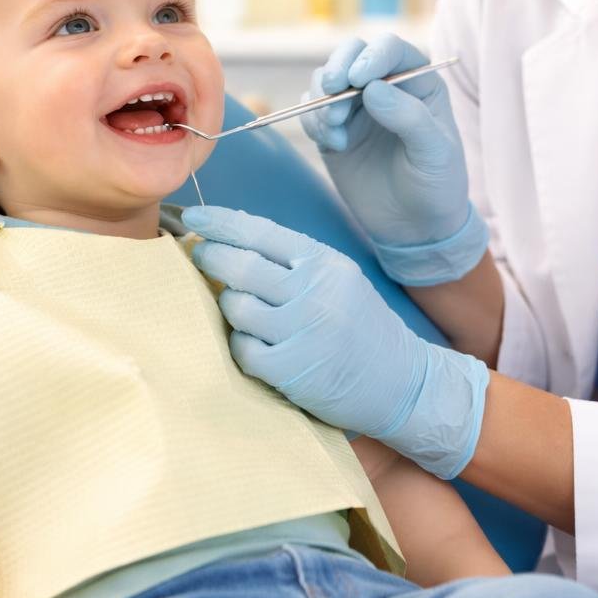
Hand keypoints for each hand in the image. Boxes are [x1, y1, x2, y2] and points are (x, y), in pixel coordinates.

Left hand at [184, 205, 488, 479]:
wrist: (402, 382)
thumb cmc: (361, 327)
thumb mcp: (339, 280)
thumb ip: (294, 262)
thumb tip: (233, 240)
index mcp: (325, 264)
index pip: (261, 232)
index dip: (222, 222)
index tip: (195, 215)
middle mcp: (314, 292)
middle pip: (241, 266)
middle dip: (211, 257)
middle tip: (201, 255)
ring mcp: (303, 332)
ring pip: (236, 307)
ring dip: (230, 307)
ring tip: (242, 310)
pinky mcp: (292, 371)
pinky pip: (243, 349)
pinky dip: (242, 346)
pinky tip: (256, 347)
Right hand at [301, 34, 487, 284]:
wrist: (415, 227)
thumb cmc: (437, 185)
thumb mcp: (435, 153)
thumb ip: (409, 117)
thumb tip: (372, 88)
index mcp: (418, 83)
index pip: (391, 50)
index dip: (372, 56)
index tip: (358, 79)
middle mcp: (384, 87)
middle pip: (351, 54)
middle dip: (337, 68)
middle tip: (333, 91)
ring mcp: (356, 108)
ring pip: (325, 79)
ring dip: (323, 99)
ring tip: (336, 131)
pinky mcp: (333, 130)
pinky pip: (310, 110)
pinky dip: (312, 120)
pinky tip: (335, 145)